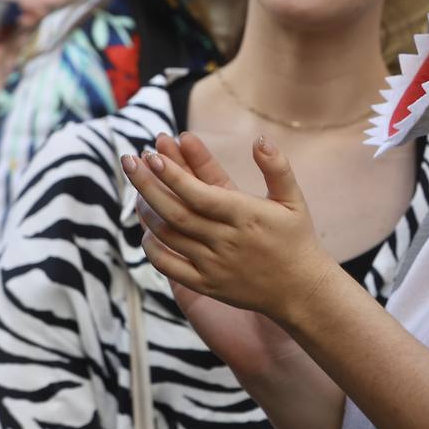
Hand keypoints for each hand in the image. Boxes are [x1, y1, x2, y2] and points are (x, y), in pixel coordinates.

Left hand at [123, 132, 335, 321]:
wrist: (300, 290)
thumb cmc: (296, 239)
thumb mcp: (294, 199)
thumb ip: (277, 167)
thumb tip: (260, 139)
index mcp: (245, 216)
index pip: (199, 193)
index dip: (173, 174)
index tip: (153, 154)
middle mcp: (225, 240)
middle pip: (175, 211)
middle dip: (147, 184)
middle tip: (129, 161)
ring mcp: (213, 264)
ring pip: (168, 236)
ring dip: (147, 210)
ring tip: (138, 188)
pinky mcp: (206, 284)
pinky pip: (169, 267)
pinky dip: (153, 248)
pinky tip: (146, 230)